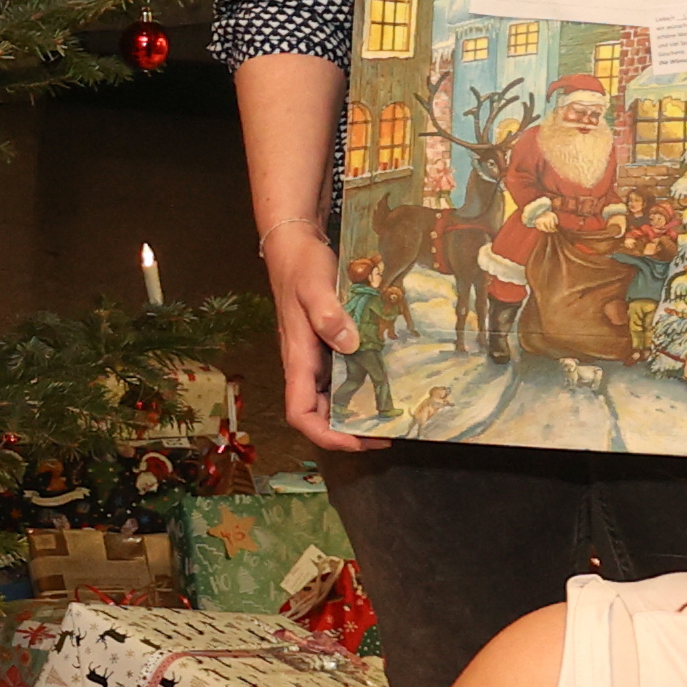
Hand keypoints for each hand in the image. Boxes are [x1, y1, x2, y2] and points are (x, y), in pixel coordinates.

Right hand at [260, 221, 374, 452]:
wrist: (294, 246)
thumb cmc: (301, 267)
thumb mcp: (315, 287)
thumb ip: (328, 315)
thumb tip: (349, 344)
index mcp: (298, 358)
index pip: (301, 413)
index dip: (326, 434)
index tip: (358, 439)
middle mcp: (305, 364)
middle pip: (318, 414)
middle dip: (348, 431)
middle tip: (388, 433)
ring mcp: (316, 357)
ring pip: (332, 399)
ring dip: (356, 412)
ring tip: (391, 416)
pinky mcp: (328, 346)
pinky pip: (343, 377)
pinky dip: (361, 388)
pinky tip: (386, 383)